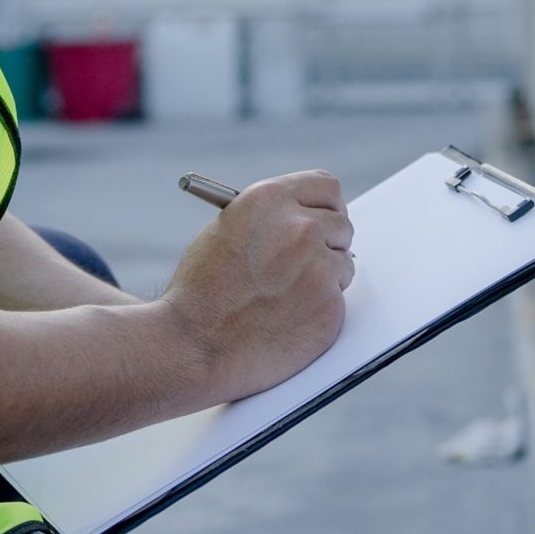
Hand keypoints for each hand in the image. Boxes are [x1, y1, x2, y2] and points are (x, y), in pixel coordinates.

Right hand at [157, 170, 352, 402]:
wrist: (191, 346)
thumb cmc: (200, 292)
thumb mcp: (227, 231)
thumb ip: (271, 219)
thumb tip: (306, 218)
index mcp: (271, 200)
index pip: (326, 187)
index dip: (328, 206)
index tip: (327, 218)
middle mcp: (300, 227)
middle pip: (342, 226)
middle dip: (328, 244)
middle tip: (311, 264)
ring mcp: (319, 267)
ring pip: (343, 266)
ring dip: (324, 280)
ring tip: (285, 300)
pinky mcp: (330, 305)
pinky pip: (338, 301)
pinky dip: (320, 311)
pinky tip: (288, 322)